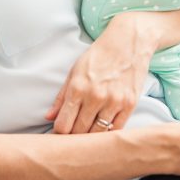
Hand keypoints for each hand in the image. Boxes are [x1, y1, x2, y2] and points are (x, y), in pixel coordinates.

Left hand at [46, 13, 154, 134]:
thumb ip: (61, 96)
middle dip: (73, 137)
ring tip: (87, 135)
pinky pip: (116, 129)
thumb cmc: (99, 55)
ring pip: (98, 134)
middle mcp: (95, 97)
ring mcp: (114, 102)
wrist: (128, 41)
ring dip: (91, 137)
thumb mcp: (75, 71)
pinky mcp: (130, 104)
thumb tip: (49, 117)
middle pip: (79, 132)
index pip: (63, 125)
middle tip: (72, 137)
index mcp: (78, 88)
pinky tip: (103, 129)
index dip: (59, 133)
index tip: (60, 134)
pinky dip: (108, 132)